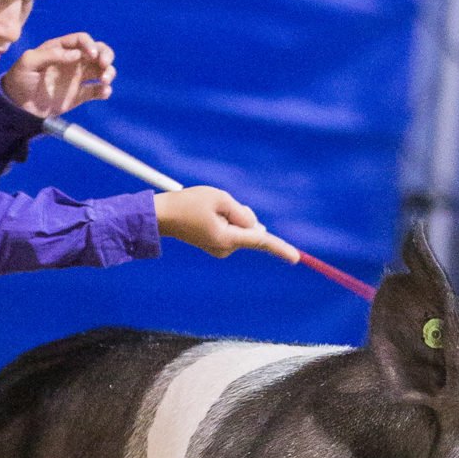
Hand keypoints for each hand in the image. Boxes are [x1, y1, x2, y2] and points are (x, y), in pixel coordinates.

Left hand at [1, 32, 115, 117]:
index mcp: (60, 49)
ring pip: (101, 70)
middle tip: (104, 65)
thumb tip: (76, 54)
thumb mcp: (28, 62)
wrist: (18, 108)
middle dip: (105, 55)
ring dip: (109, 72)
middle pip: (97, 51)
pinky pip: (97, 90)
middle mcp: (72, 61)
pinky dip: (104, 90)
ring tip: (104, 81)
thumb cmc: (20, 80)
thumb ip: (50, 54)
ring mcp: (77, 78)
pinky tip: (104, 93)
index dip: (90, 44)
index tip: (92, 55)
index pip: (81, 40)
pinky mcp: (79, 95)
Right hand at [153, 186, 300, 262]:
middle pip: (250, 228)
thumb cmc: (188, 204)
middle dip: (242, 214)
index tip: (296, 258)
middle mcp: (225, 248)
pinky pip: (231, 230)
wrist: (161, 216)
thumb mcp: (220, 199)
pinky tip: (205, 216)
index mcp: (227, 238)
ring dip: (231, 215)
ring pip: (241, 228)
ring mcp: (220, 249)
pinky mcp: (216, 245)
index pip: (260, 240)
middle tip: (215, 206)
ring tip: (206, 211)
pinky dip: (225, 220)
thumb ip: (243, 212)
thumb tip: (256, 227)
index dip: (279, 248)